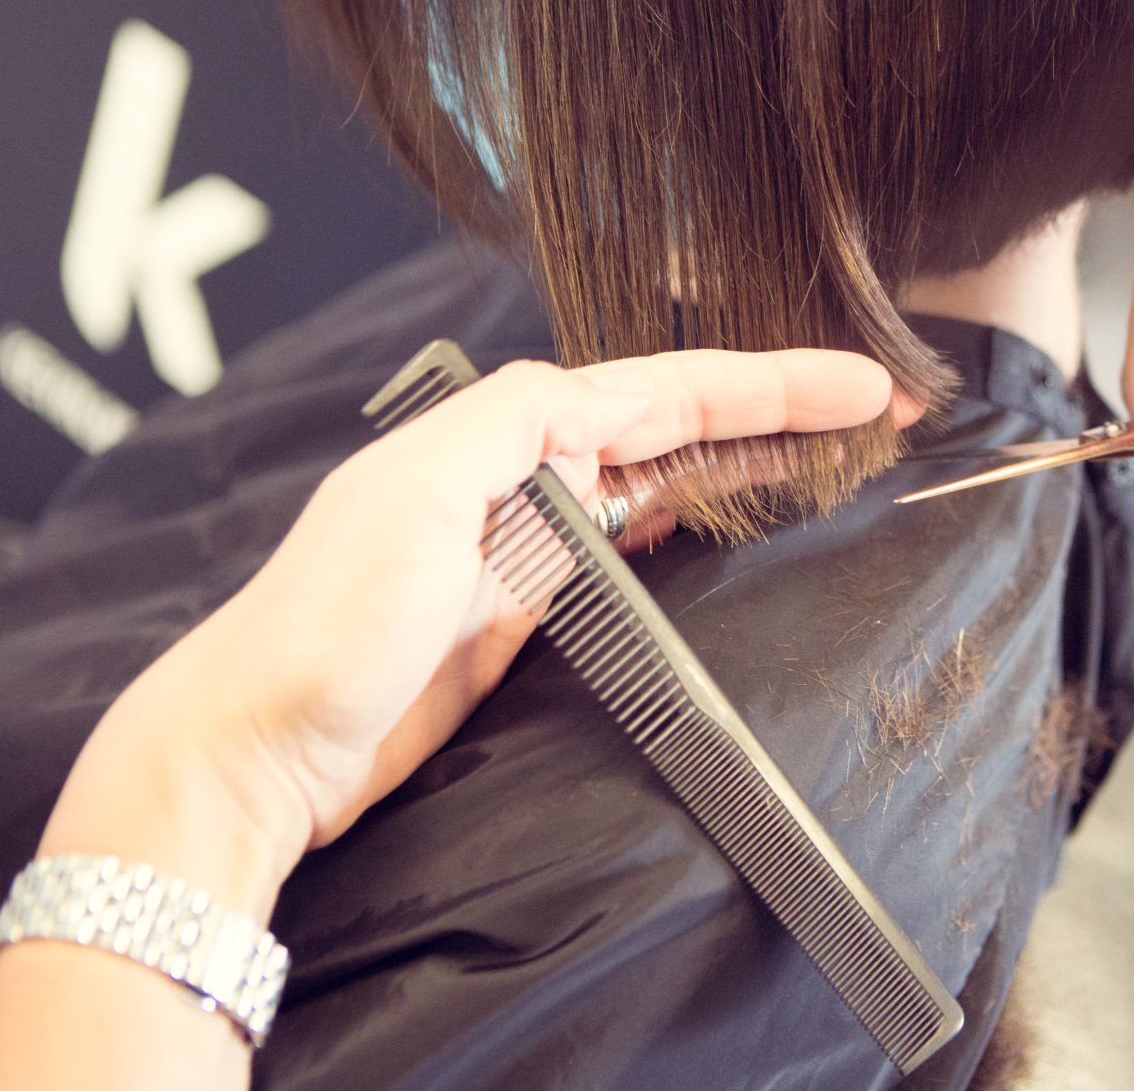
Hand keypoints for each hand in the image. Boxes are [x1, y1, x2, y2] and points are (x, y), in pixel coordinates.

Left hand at [38, 349, 910, 915]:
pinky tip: (724, 520)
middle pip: (674, 426)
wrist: (257, 748)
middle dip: (775, 413)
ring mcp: (525, 546)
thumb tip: (600, 399)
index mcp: (505, 433)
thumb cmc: (323, 626)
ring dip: (744, 461)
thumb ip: (512, 426)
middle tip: (876, 410)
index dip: (767, 387)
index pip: (661, 392)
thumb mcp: (413, 497)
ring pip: (660, 481)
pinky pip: (631, 552)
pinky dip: (688, 523)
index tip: (860, 385)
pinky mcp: (522, 613)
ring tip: (832, 453)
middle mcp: (520, 477)